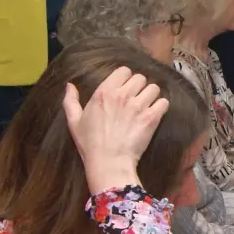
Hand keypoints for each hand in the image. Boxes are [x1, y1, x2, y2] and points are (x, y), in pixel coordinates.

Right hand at [63, 66, 168, 193]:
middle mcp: (122, 95)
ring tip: (146, 106)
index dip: (126, 78)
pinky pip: (163, 102)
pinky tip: (154, 114)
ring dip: (151, 96)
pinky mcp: (151, 117)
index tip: (124, 88)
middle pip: (140, 78)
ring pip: (154, 88)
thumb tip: (70, 85)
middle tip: (136, 99)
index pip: (124, 70)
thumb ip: (71, 101)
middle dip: (139, 87)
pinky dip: (161, 107)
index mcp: (104, 92)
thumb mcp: (74, 122)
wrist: (109, 162)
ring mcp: (138, 105)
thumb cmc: (90, 144)